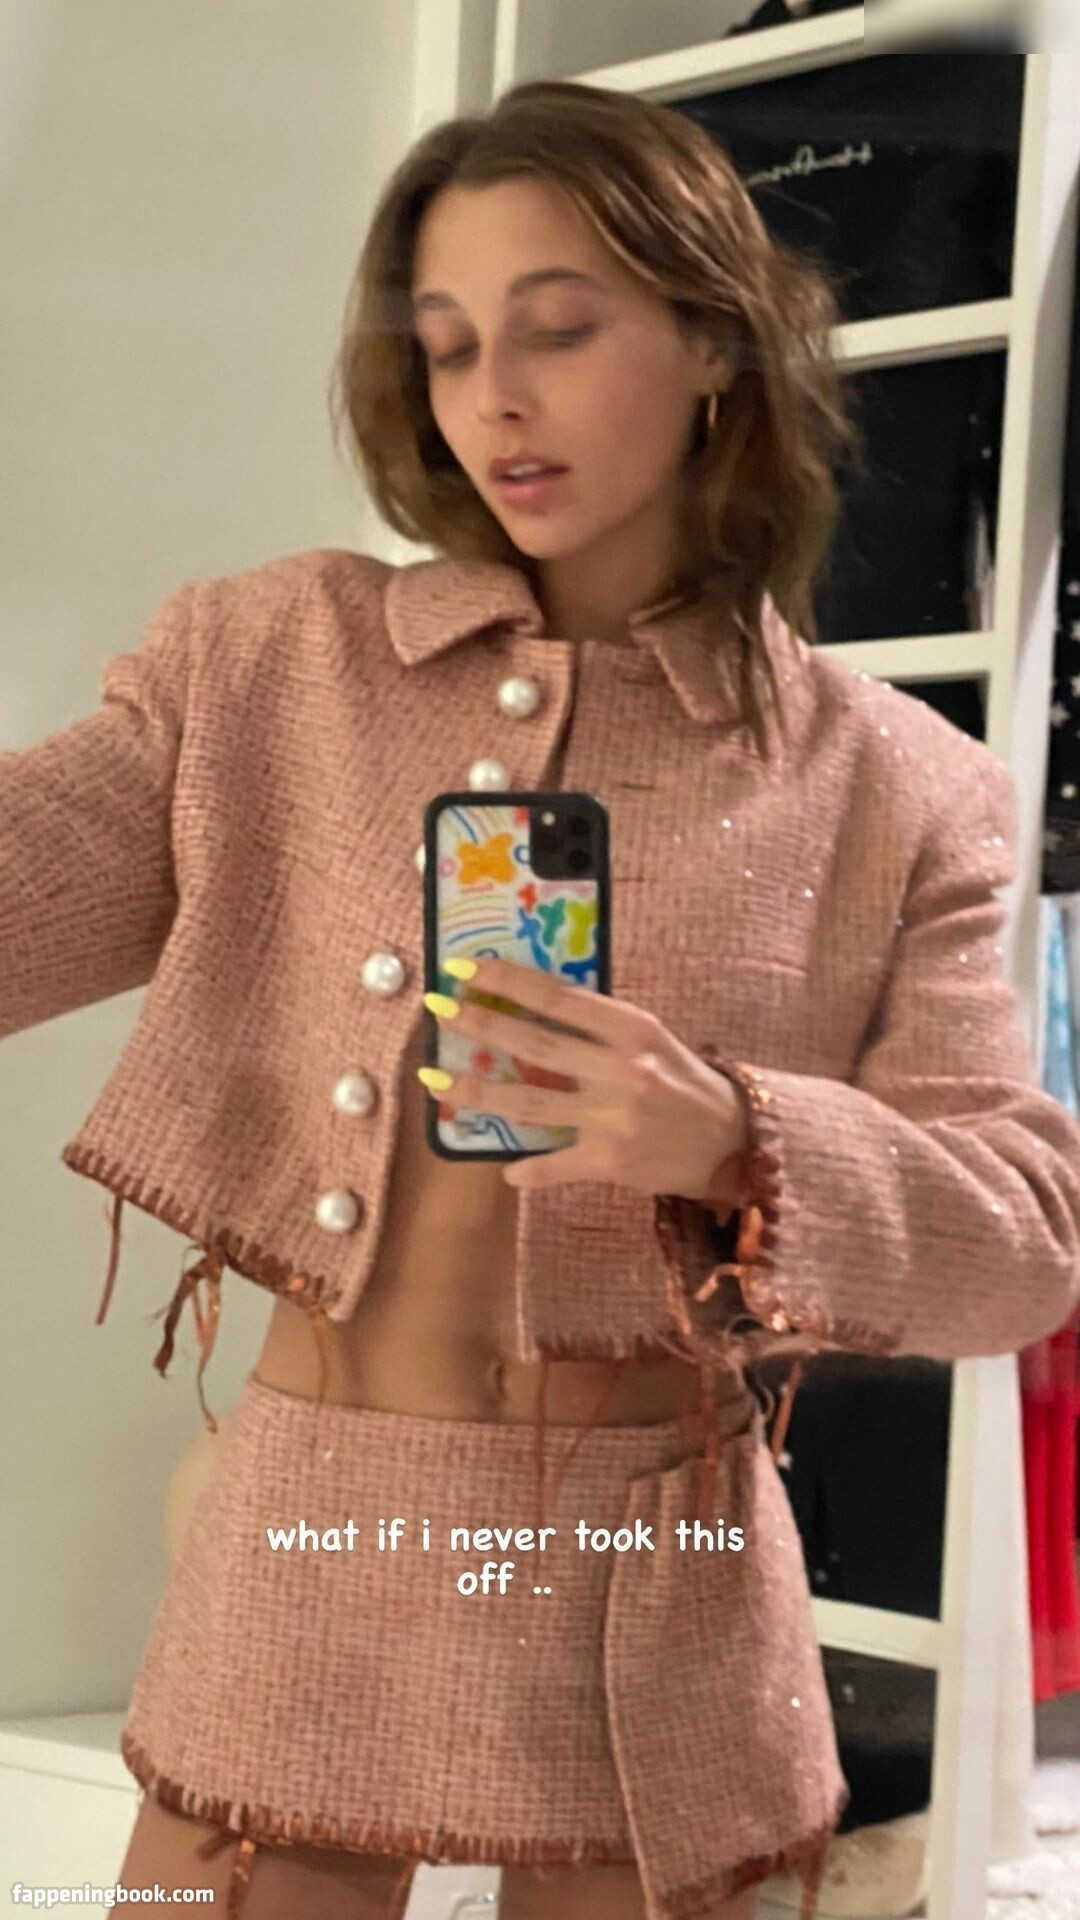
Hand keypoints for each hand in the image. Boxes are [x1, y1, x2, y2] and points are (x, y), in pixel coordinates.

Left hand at [420, 955, 747, 1196]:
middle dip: (480, 1025)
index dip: (508, 981)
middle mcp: (621, 1068)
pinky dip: (530, 1169)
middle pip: (535, 1043)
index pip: (558, 998)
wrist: (732, 1141)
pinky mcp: (610, 1160)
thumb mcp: (650, 1039)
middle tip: (437, 1010)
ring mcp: (613, 1116)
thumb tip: (535, 1007)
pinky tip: (506, 1170)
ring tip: (436, 1080)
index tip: (465, 969)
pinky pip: (556, 1164)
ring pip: (530, 1102)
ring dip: (477, 1090)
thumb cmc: (684, 1083)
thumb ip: (599, 1028)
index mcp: (632, 1028)